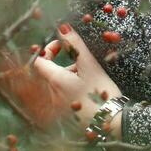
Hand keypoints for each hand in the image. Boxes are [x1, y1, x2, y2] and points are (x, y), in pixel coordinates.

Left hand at [32, 23, 125, 139]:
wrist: (111, 124)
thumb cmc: (101, 94)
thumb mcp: (90, 66)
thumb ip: (75, 44)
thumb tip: (63, 26)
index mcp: (55, 80)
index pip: (39, 60)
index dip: (49, 50)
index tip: (63, 47)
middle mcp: (50, 95)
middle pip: (48, 73)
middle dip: (62, 64)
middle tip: (79, 64)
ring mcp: (55, 108)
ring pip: (55, 85)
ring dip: (67, 77)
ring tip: (86, 79)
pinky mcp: (63, 118)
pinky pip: (59, 99)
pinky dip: (69, 91)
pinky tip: (85, 93)